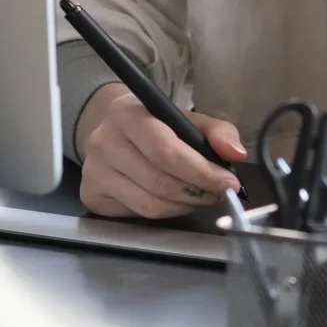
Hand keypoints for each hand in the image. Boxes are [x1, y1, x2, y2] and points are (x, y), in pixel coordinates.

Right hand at [75, 83, 245, 220]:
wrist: (114, 131)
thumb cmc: (155, 126)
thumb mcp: (187, 119)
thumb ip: (217, 132)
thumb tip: (234, 153)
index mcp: (126, 112)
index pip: (165, 150)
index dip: (201, 171)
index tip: (227, 182)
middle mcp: (104, 140)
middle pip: (159, 182)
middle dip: (198, 192)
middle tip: (218, 192)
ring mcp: (94, 171)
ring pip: (151, 205)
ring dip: (185, 205)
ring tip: (199, 195)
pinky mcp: (92, 195)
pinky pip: (138, 214)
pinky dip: (166, 212)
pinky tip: (174, 200)